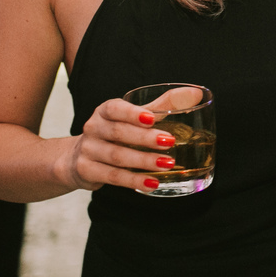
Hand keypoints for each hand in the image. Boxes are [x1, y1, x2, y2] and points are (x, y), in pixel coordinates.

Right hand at [57, 98, 184, 194]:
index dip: (132, 113)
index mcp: (105, 111)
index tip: (152, 118)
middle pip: (119, 133)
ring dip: (144, 161)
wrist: (79, 157)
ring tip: (168, 164)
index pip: (115, 108)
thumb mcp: (135, 116)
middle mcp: (93, 128)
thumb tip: (196, 93)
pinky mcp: (87, 171)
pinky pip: (113, 177)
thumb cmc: (117, 131)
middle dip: (145, 139)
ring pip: (117, 156)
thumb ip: (164, 105)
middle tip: (170, 142)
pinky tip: (152, 183)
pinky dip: (134, 181)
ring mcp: (88, 150)